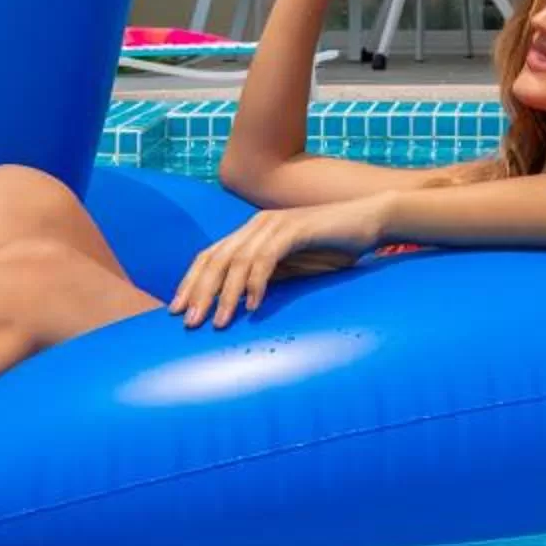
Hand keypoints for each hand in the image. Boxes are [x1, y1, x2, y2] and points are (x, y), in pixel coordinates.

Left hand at [169, 195, 394, 328]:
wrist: (369, 222)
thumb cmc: (331, 248)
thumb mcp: (292, 267)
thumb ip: (265, 277)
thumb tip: (237, 304)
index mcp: (251, 232)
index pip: (210, 256)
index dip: (191, 282)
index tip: (177, 310)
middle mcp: (256, 224)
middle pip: (216, 258)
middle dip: (199, 292)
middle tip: (189, 323)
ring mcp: (275, 224)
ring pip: (237, 261)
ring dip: (225, 295)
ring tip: (218, 323)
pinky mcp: (295, 229)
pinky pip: (267, 259)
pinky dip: (256, 283)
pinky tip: (251, 306)